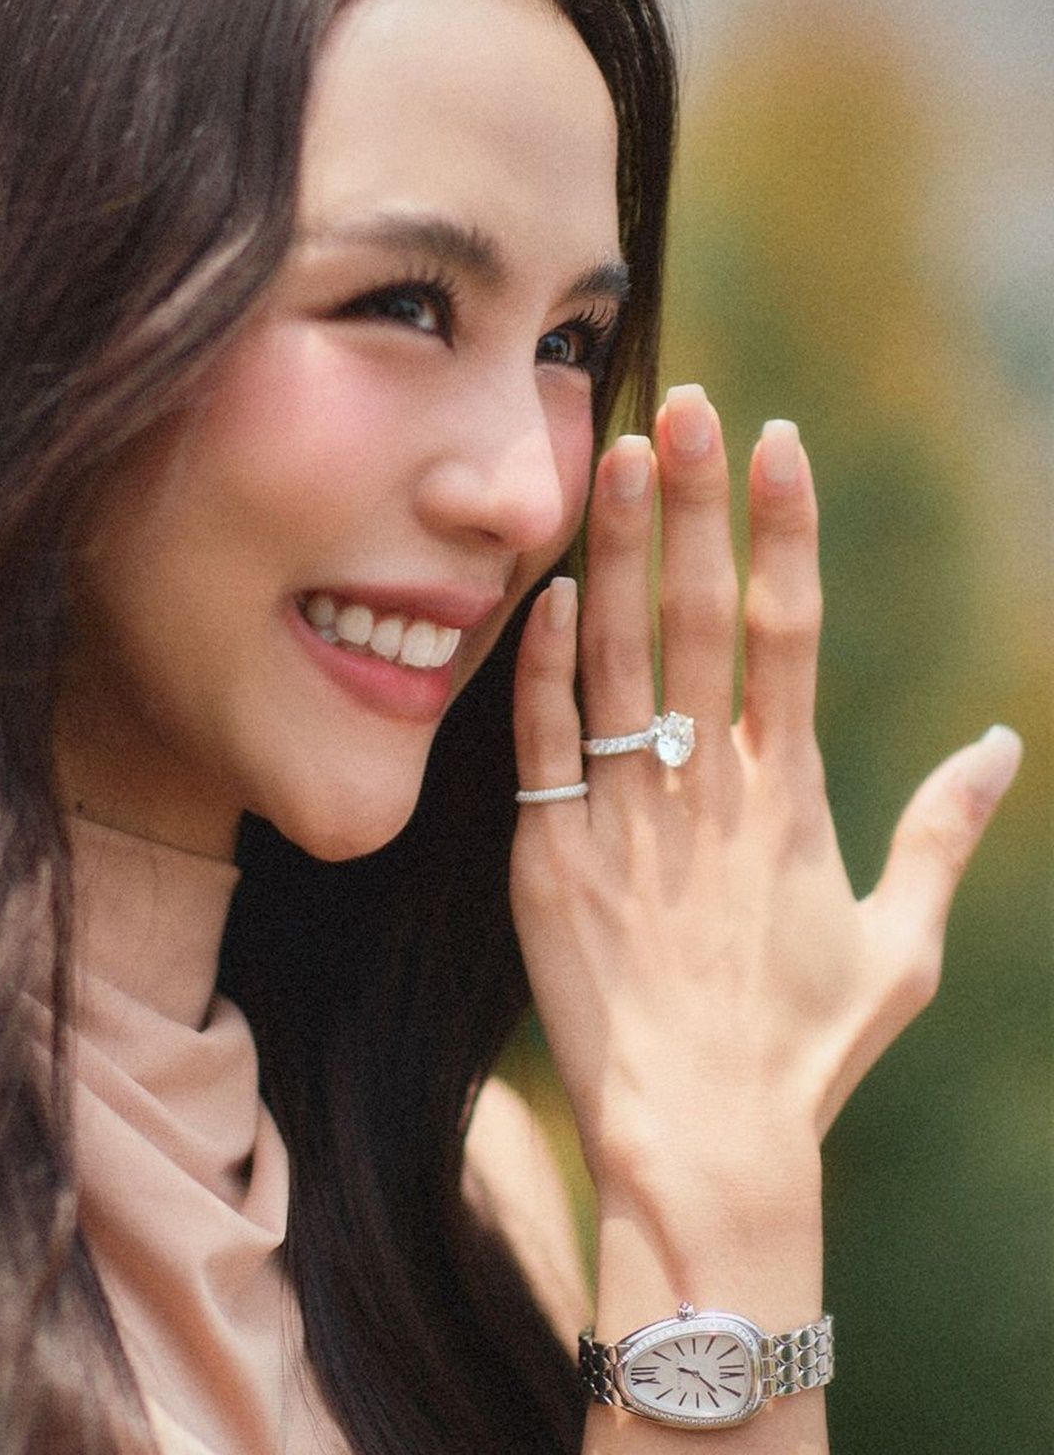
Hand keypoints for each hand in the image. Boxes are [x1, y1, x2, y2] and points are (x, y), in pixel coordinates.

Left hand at [510, 383, 1021, 1200]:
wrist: (701, 1140)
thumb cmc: (804, 1049)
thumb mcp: (901, 945)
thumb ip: (941, 834)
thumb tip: (1001, 745)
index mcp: (789, 795)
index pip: (790, 629)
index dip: (783, 528)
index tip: (775, 439)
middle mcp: (706, 789)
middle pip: (700, 616)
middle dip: (694, 503)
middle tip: (683, 400)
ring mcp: (623, 819)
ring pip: (616, 658)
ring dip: (616, 551)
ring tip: (611, 455)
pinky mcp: (550, 859)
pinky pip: (538, 745)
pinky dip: (540, 667)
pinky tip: (544, 593)